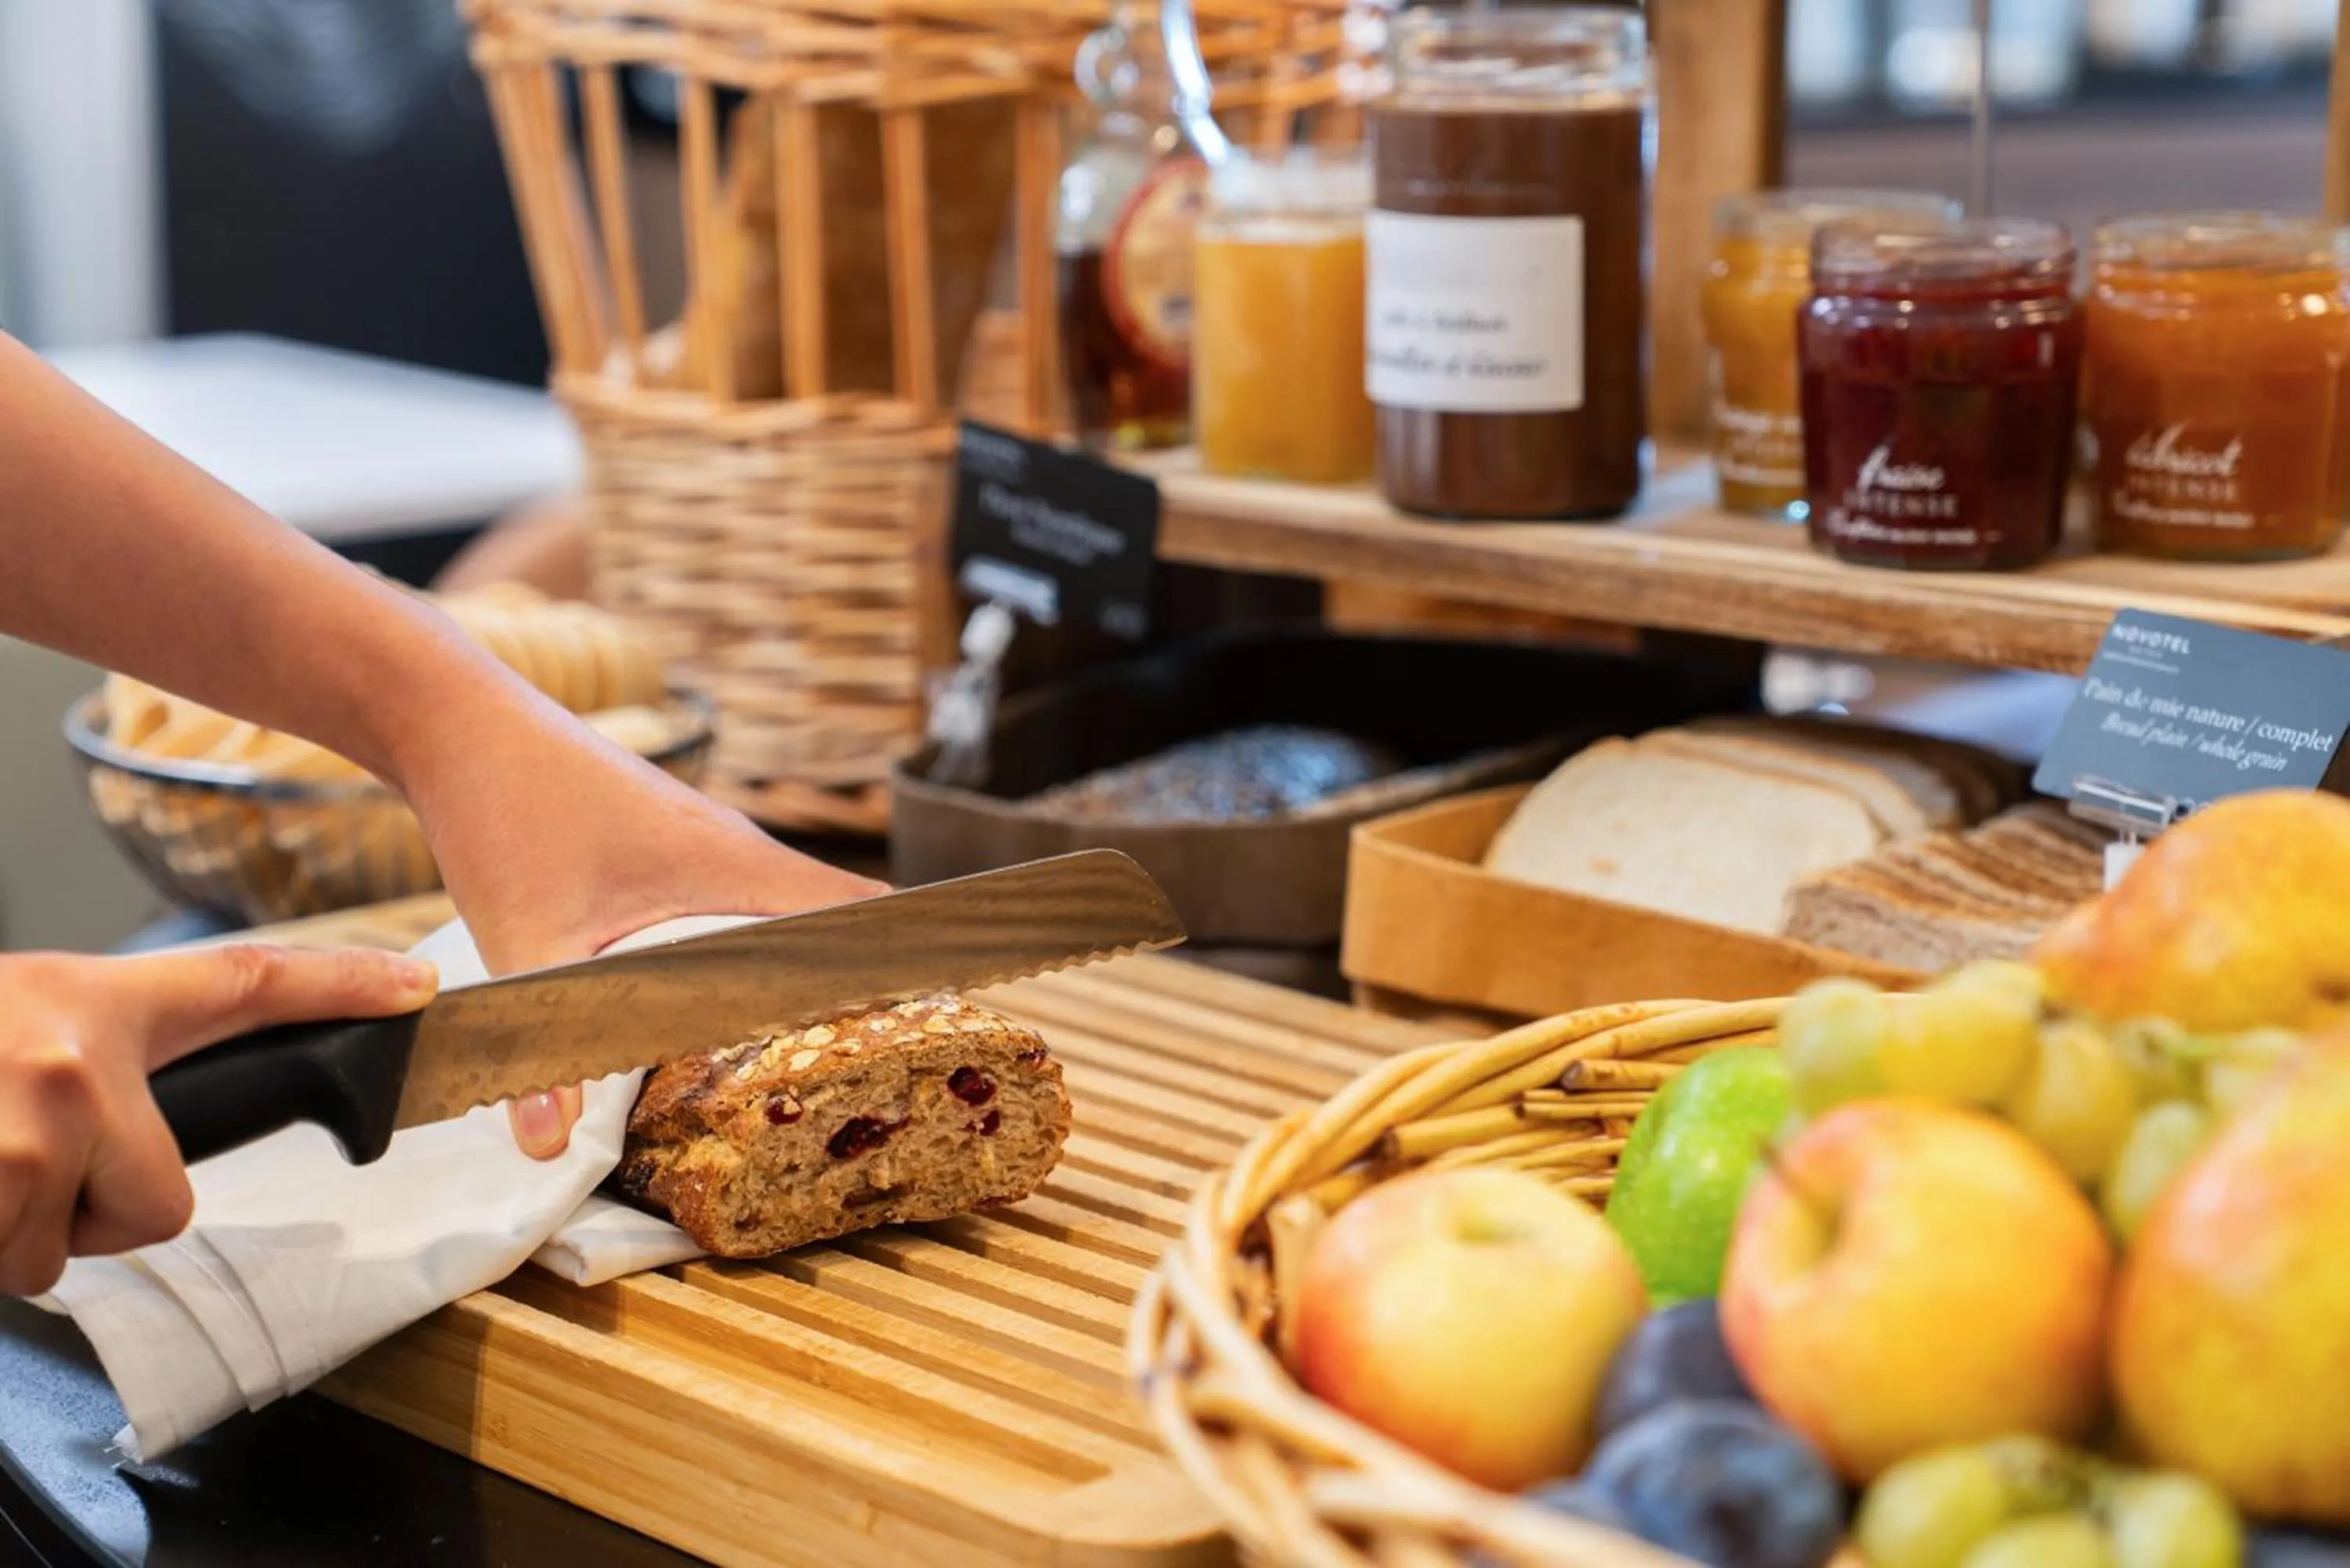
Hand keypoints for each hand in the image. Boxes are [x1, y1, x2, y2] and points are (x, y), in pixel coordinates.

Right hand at [0, 945, 437, 1294]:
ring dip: (10, 1230)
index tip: (417, 988)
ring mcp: (22, 1135)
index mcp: (93, 1005)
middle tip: (14, 1155)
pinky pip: (8, 1267)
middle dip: (87, 1208)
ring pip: (59, 1252)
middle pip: (155, 1205)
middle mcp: (72, 1064)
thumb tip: (123, 1137)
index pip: (248, 983)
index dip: (342, 985)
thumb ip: (90, 1068)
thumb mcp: (16, 1020)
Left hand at [396, 705, 884, 1159]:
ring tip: (806, 1050)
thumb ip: (546, 1046)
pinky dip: (748, 949)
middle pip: (834, 921)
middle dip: (858, 989)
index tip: (933, 1025)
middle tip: (873, 1067)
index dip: (909, 965)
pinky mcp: (671, 843)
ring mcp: (706, 840)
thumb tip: (548, 1150)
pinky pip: (740, 902)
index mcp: (735, 863)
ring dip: (798, 971)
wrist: (458, 719)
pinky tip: (715, 1002)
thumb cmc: (507, 810)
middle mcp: (737, 847)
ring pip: (783, 913)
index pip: (861, 914)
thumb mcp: (526, 938)